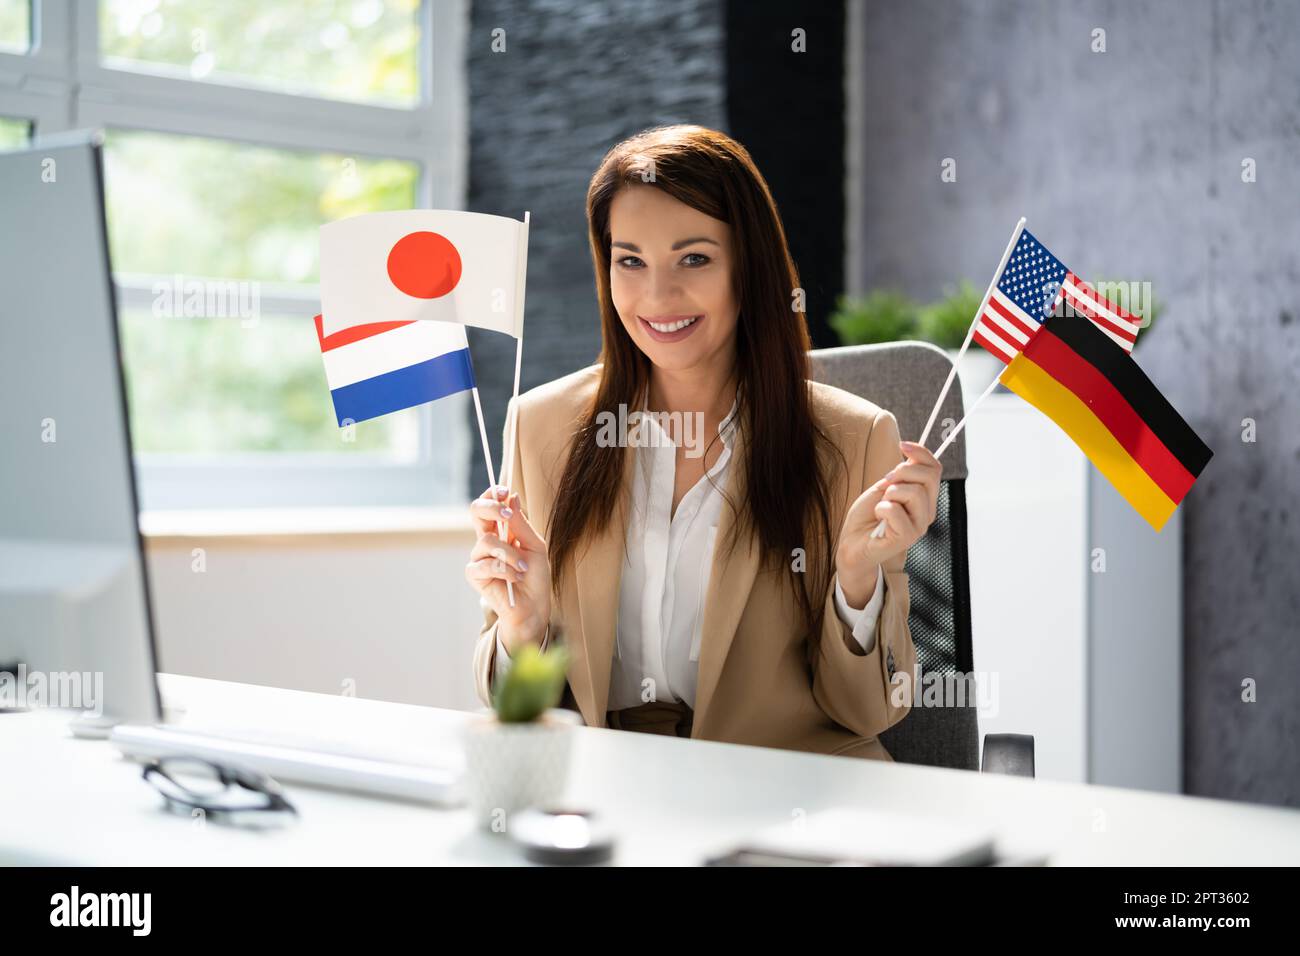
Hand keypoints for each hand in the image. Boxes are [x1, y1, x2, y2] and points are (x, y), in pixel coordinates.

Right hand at [465, 485, 551, 653]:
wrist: (533, 606)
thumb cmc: (535, 576)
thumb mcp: (535, 546)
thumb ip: (521, 524)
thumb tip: (512, 497)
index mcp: (501, 530)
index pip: (489, 505)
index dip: (493, 494)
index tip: (504, 490)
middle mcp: (487, 540)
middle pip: (476, 512)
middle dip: (490, 507)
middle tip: (505, 513)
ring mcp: (479, 557)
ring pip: (486, 541)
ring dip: (509, 554)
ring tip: (522, 568)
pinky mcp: (475, 575)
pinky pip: (485, 564)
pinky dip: (505, 571)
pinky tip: (516, 578)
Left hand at [835, 440, 941, 604]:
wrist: (852, 543)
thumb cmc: (868, 516)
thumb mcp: (884, 487)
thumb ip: (901, 475)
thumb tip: (911, 456)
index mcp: (925, 499)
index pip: (935, 469)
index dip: (921, 453)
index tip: (902, 445)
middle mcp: (927, 513)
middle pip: (929, 477)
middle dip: (903, 471)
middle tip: (886, 481)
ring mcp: (919, 526)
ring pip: (914, 492)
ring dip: (890, 493)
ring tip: (882, 505)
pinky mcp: (906, 538)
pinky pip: (894, 509)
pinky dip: (880, 509)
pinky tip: (878, 519)